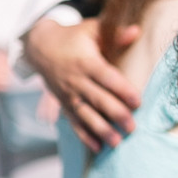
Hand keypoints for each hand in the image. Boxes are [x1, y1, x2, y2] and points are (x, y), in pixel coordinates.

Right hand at [24, 13, 141, 148]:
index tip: (137, 101)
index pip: (105, 77)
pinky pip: (74, 122)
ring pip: (85, 115)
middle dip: (115, 114)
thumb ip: (114, 33)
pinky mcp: (64, 104)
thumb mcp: (92, 30)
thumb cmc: (73, 37)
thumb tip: (136, 31)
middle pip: (97, 99)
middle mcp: (76, 80)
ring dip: (101, 130)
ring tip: (117, 143)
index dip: (121, 89)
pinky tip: (97, 148)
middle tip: (132, 127)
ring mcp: (69, 95)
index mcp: (85, 62)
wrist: (40, 47)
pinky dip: (84, 136)